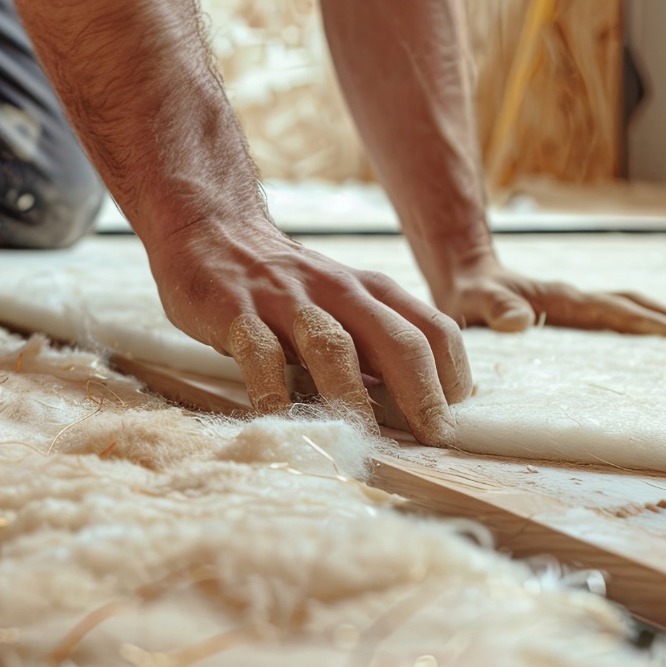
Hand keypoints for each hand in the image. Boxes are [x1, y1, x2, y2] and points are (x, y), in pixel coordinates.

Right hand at [149, 220, 471, 445]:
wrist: (210, 227)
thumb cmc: (283, 283)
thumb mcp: (339, 304)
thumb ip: (372, 346)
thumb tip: (418, 402)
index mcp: (371, 292)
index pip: (433, 331)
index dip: (454, 376)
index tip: (455, 422)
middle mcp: (338, 292)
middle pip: (397, 339)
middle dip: (422, 391)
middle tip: (433, 438)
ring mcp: (287, 300)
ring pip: (333, 346)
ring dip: (353, 395)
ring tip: (365, 439)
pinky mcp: (237, 311)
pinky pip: (260, 354)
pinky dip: (273, 391)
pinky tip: (282, 421)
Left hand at [434, 256, 665, 336]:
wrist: (462, 275)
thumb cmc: (466, 294)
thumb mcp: (473, 303)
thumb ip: (494, 309)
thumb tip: (521, 322)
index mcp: (561, 299)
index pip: (612, 310)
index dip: (646, 322)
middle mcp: (575, 299)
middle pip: (632, 303)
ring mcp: (574, 305)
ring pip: (627, 307)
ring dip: (661, 317)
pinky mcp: (569, 313)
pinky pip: (612, 318)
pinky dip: (638, 324)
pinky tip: (650, 341)